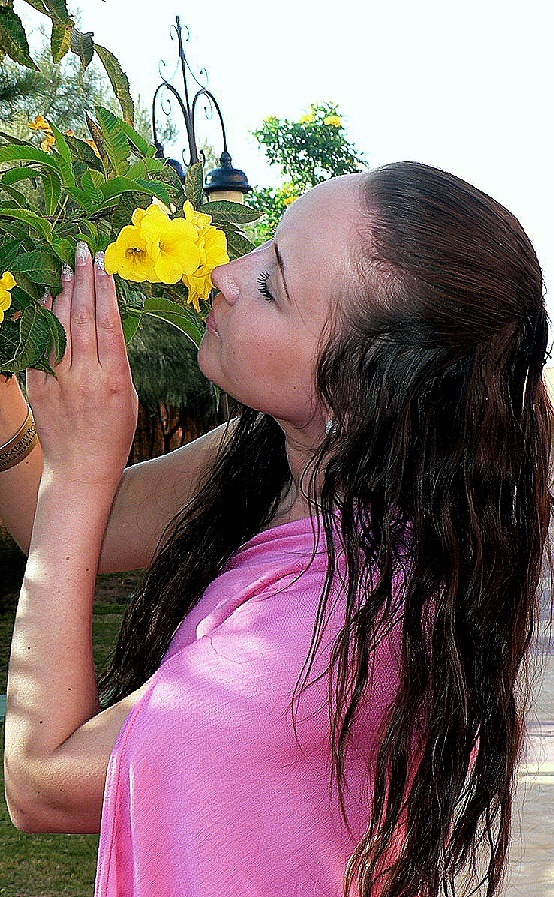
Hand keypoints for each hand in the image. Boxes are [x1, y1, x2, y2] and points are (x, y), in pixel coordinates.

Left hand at [26, 244, 137, 491]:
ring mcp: (58, 381)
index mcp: (113, 379)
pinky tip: (49, 299)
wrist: (81, 468)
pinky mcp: (38, 386)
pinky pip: (40, 345)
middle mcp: (85, 376)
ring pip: (60, 327)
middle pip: (84, 318)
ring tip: (67, 267)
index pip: (110, 324)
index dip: (107, 291)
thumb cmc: (113, 435)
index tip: (105, 266)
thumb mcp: (128, 398)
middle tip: (83, 252)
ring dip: (64, 293)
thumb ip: (117, 363)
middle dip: (84, 280)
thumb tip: (108, 326)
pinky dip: (44, 319)